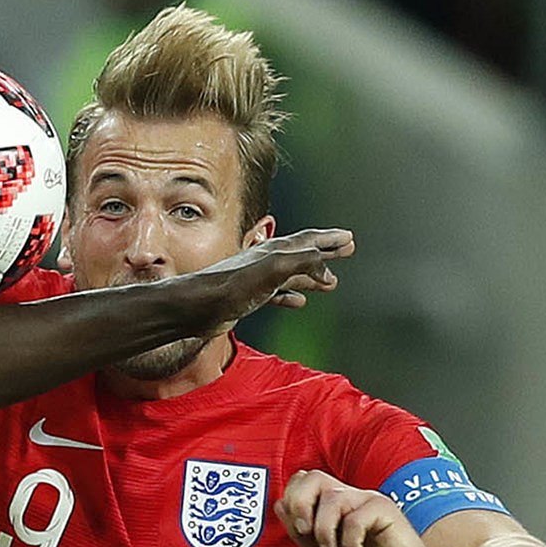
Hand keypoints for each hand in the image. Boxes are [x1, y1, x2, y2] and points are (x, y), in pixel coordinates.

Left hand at [195, 228, 353, 336]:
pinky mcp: (246, 298)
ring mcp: (256, 280)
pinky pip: (276, 295)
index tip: (348, 239)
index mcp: (274, 251)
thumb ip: (302, 262)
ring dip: (312, 277)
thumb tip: (326, 269)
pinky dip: (291, 296)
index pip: (308, 241)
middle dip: (325, 253)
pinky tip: (299, 302)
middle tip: (347, 251)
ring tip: (331, 283)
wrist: (196, 307)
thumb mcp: (273, 269)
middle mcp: (265, 261)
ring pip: (292, 275)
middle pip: (302, 254)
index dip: (330, 240)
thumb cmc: (230, 287)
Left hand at [274, 469, 441, 546]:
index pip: (302, 481)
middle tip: (305, 532)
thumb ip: (299, 532)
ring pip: (332, 499)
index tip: (297, 530)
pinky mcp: (386, 510)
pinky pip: (355, 517)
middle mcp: (348, 498)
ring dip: (325, 533)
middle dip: (300, 505)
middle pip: (312, 476)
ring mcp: (367, 502)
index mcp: (331, 506)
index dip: (291, 499)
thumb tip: (279, 504)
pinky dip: (350, 542)